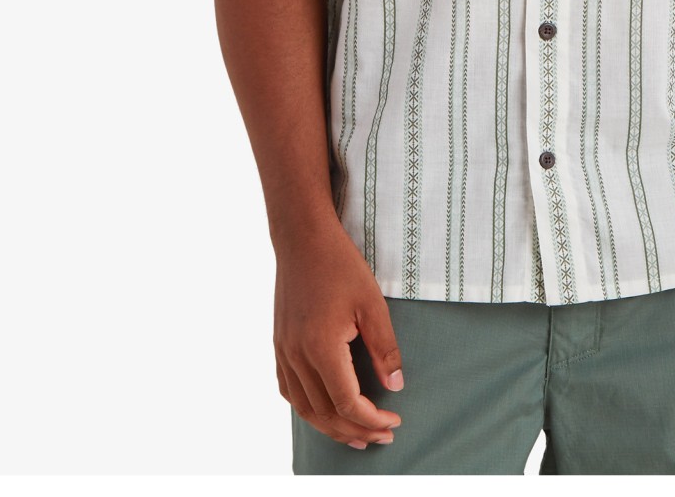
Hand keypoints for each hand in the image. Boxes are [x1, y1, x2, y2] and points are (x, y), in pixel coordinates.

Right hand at [273, 221, 405, 450]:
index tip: (395, 421)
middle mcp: (297, 356)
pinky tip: (324, 410)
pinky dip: (308, 408)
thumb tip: (395, 387)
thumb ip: (385, 348)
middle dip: (356, 430)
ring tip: (357, 434)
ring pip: (305, 408)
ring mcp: (283, 351)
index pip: (348, 404)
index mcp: (321, 348)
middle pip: (326, 413)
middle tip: (383, 436)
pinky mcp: (279, 344)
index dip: (373, 420)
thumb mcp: (372, 304)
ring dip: (331, 426)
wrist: (303, 238)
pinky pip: (289, 390)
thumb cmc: (340, 265)